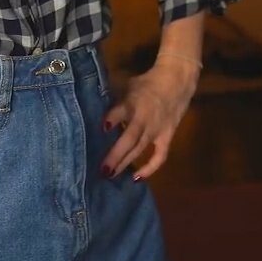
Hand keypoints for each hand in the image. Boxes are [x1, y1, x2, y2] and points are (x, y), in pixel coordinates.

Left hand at [100, 57, 199, 181]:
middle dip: (116, 154)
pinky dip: (150, 168)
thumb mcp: (125, 83)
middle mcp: (144, 118)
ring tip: (109, 175)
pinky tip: (135, 178)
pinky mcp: (167, 137)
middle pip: (130, 138)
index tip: (102, 128)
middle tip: (102, 169)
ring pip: (140, 149)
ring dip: (125, 162)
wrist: (175, 82)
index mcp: (132, 103)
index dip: (112, 118)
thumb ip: (109, 95)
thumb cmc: (144, 84)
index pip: (122, 110)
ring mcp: (157, 130)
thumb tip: (86, 102)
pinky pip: (160, 156)